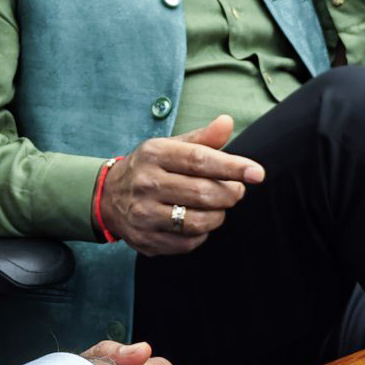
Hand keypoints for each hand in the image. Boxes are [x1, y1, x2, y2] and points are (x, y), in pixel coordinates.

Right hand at [99, 113, 264, 255]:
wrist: (107, 197)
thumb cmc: (149, 168)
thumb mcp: (169, 146)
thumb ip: (202, 138)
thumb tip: (228, 122)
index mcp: (154, 154)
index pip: (199, 160)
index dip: (233, 167)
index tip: (257, 173)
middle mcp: (146, 184)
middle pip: (202, 193)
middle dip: (230, 194)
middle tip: (236, 191)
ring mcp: (143, 214)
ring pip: (198, 221)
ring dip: (218, 215)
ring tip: (219, 206)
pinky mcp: (146, 239)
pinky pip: (188, 242)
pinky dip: (202, 233)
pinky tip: (200, 221)